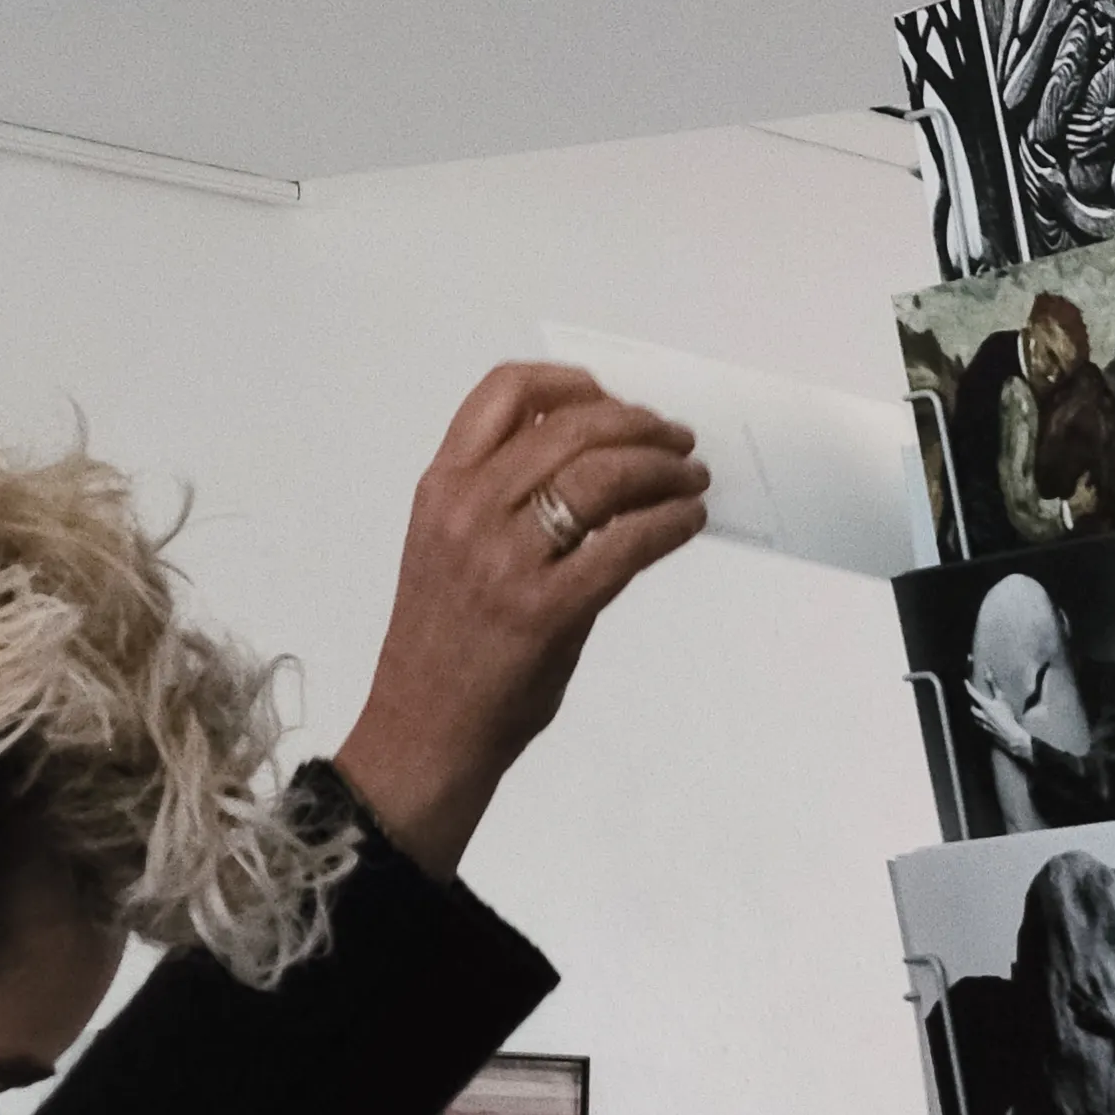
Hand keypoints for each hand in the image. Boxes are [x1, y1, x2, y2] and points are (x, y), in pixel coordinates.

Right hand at [331, 364, 709, 879]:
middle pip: (572, 428)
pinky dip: (670, 522)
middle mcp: (468, 511)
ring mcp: (505, 560)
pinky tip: (686, 522)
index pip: (503, 393)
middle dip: (639, 425)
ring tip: (690, 480)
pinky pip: (628, 543)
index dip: (570, 383)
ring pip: (603, 475)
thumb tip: (592, 455)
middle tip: (677, 442)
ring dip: (664, 469)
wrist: (424, 731)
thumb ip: (504, 497)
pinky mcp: (547, 609)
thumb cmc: (445, 645)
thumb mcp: (450, 548)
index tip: (612, 397)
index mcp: (441, 488)